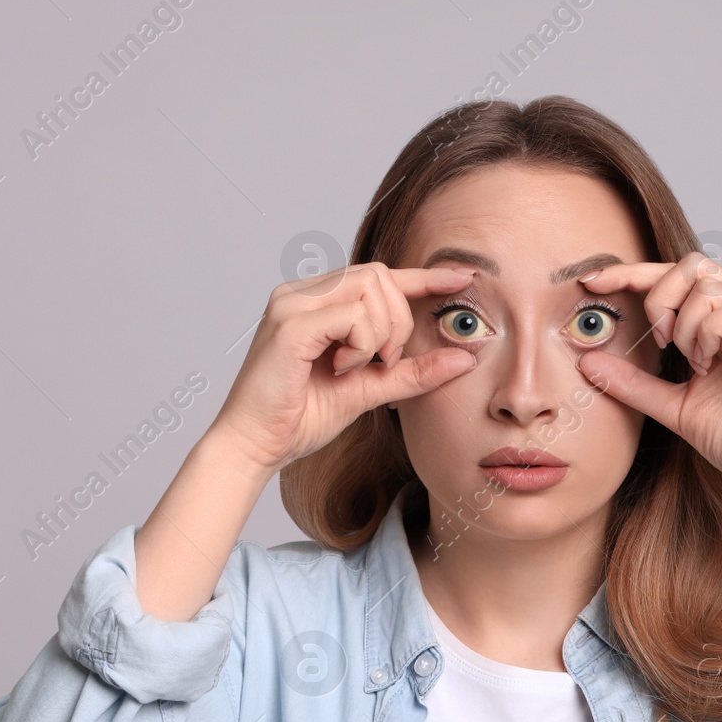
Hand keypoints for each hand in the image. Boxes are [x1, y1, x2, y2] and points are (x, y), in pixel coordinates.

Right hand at [212, 262, 478, 472]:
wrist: (256, 446)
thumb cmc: (300, 417)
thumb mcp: (369, 389)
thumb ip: (412, 372)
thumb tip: (464, 358)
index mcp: (317, 302)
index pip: (377, 275)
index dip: (422, 276)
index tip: (462, 279)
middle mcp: (301, 293)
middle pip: (378, 275)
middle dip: (399, 319)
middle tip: (386, 361)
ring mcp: (292, 303)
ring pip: (368, 288)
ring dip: (381, 332)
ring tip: (358, 366)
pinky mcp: (289, 324)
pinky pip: (351, 316)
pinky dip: (361, 344)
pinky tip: (342, 369)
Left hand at [573, 251, 721, 498]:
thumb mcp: (673, 407)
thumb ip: (634, 384)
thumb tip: (587, 362)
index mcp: (720, 324)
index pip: (676, 277)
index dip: (632, 272)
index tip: (593, 281)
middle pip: (693, 265)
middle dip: (659, 295)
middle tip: (658, 339)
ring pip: (711, 284)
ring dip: (685, 322)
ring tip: (690, 361)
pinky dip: (709, 332)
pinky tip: (706, 363)